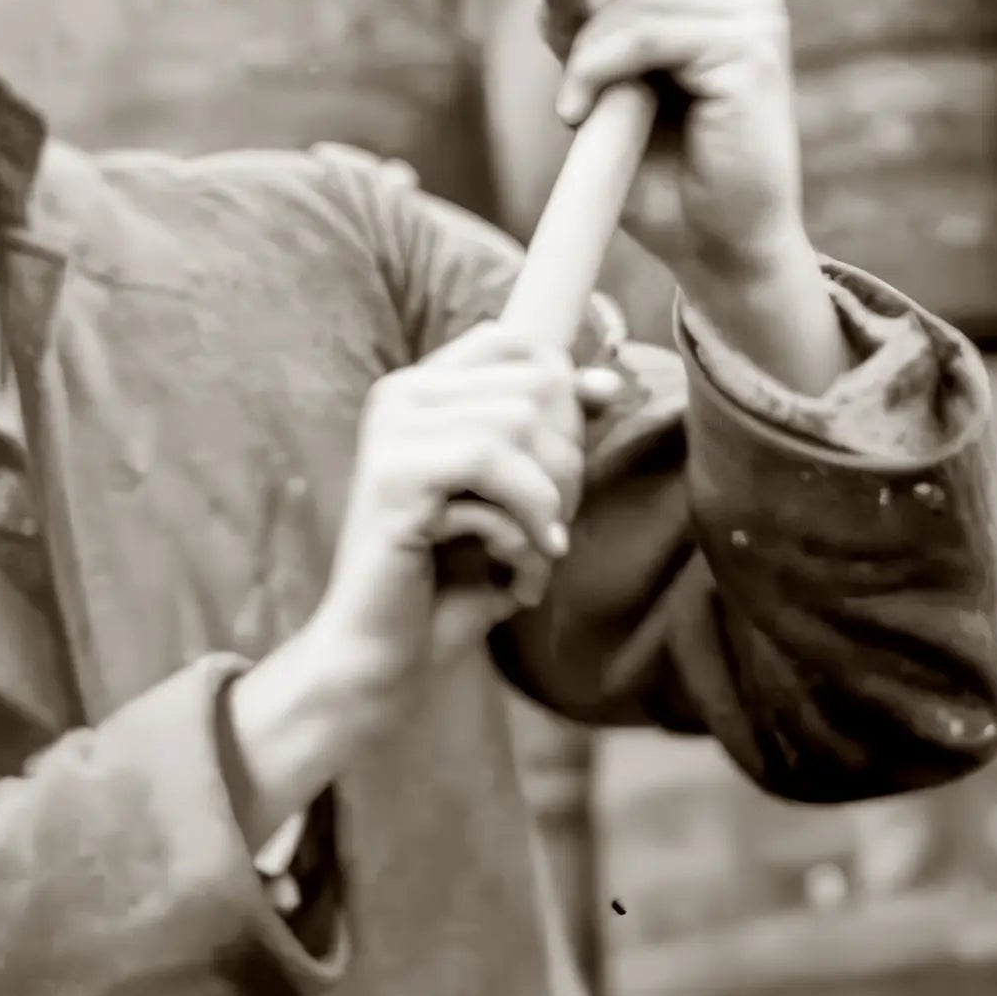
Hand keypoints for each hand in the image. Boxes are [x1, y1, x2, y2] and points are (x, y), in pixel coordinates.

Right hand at [307, 320, 624, 714]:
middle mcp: (400, 395)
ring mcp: (391, 431)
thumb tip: (608, 384)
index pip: (517, 343)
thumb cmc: (451, 578)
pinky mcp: (393, 476)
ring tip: (537, 555)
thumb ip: (553, 437)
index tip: (569, 463)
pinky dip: (523, 523)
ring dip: (550, 502)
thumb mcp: (516, 498)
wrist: (388, 652)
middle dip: (567, 465)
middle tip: (551, 529)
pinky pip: (491, 464)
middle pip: (535, 386)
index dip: (565, 393)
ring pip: (520, 424)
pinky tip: (518, 573)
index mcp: (423, 390)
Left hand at [492, 0, 808, 290]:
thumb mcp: (611, 102)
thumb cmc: (669, 188)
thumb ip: (591, 45)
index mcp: (714, 3)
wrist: (720, 253)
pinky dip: (599, 66)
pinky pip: (648, 32)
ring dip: (582, 54)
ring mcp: (753, 21)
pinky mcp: (751, 52)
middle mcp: (742, 0)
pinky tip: (579, 113)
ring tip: (571, 113)